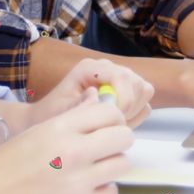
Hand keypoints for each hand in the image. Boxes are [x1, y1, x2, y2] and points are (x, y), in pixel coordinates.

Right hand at [0, 96, 132, 193]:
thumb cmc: (8, 162)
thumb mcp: (39, 130)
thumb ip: (73, 115)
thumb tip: (98, 99)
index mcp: (60, 127)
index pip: (110, 112)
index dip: (112, 116)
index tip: (106, 123)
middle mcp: (73, 152)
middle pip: (124, 136)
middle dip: (118, 138)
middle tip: (105, 144)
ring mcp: (78, 181)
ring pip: (122, 164)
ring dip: (112, 163)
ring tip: (96, 165)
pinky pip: (110, 191)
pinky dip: (103, 188)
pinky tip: (88, 185)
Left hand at [28, 58, 153, 129]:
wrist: (49, 118)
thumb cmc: (51, 114)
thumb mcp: (59, 111)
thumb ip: (78, 104)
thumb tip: (97, 95)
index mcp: (90, 68)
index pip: (122, 76)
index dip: (125, 98)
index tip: (116, 119)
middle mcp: (107, 69)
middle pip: (137, 83)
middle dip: (129, 107)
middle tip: (112, 124)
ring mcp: (119, 80)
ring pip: (144, 91)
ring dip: (133, 111)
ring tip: (113, 124)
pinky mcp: (126, 92)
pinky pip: (143, 103)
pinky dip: (135, 116)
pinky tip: (116, 124)